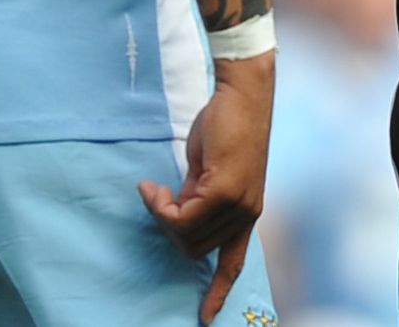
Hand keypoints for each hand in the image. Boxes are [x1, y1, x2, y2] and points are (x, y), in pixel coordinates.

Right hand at [140, 54, 272, 322]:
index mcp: (245, 213)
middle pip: (193, 250)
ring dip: (160, 215)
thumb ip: (197, 196)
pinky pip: (182, 217)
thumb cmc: (224, 126)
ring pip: (185, 235)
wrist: (241, 95)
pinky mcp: (226, 191)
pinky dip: (160, 206)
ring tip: (154, 190)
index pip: (232, 264)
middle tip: (155, 198)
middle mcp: (246, 215)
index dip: (217, 292)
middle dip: (166, 230)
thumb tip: (178, 213)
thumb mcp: (208, 170)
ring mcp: (238, 205)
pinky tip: (152, 188)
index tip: (205, 318)